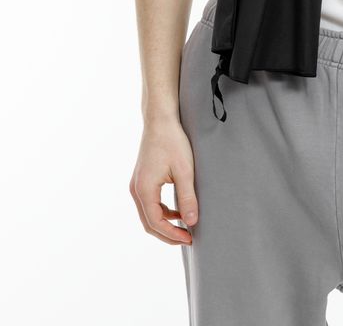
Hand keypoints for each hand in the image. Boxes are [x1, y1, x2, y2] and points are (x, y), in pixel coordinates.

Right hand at [130, 117, 197, 245]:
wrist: (160, 120)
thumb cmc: (173, 141)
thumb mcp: (184, 170)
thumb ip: (187, 197)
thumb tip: (192, 222)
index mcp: (144, 189)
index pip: (156, 223)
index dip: (172, 234)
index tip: (190, 238)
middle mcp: (136, 189)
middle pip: (148, 222)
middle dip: (167, 234)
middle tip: (188, 238)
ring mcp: (136, 184)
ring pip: (148, 214)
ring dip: (164, 224)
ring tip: (184, 227)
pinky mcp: (141, 179)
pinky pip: (149, 203)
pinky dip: (161, 212)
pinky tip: (177, 212)